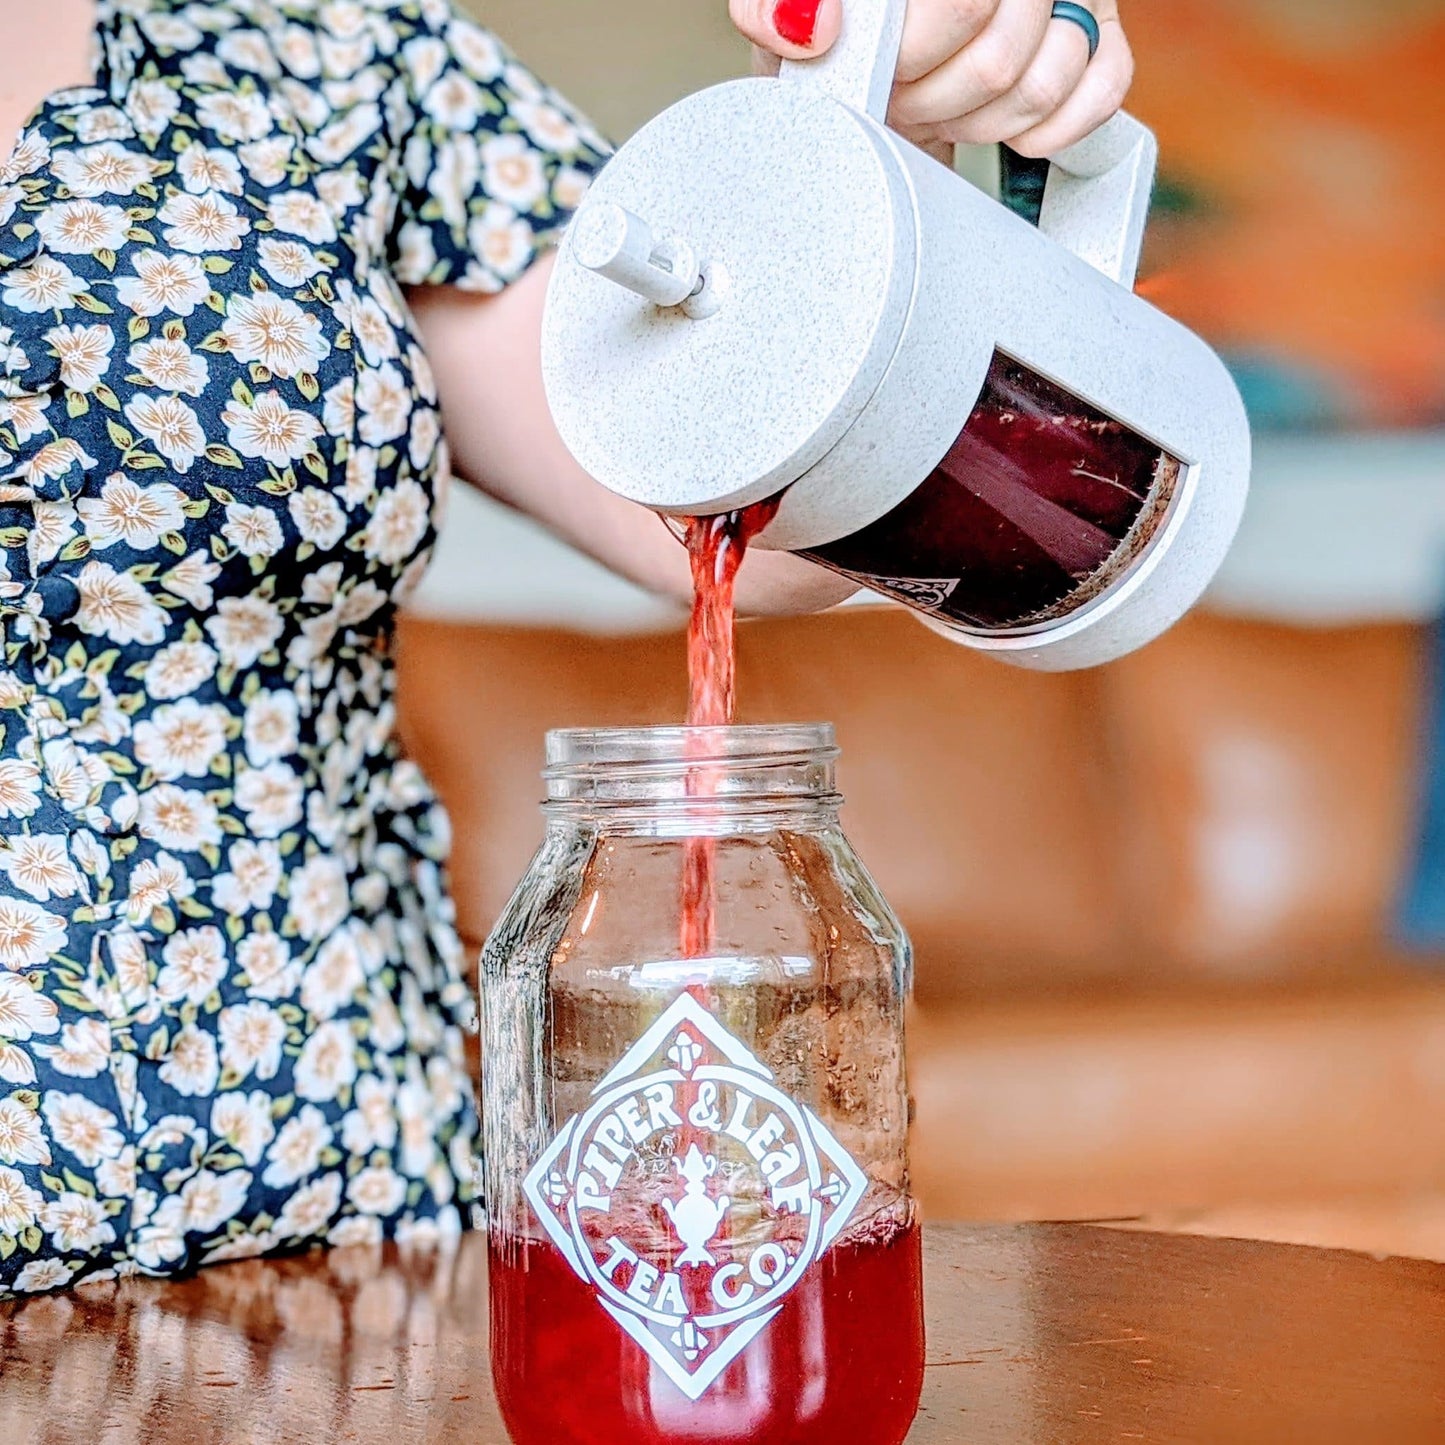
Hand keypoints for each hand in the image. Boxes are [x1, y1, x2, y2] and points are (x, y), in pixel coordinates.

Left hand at [731, 0, 1131, 157]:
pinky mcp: (1099, 40)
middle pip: (999, 56)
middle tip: (900, 104)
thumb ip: (776, 10)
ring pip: (1044, 82)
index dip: (913, 56)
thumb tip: (809, 25)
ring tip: (939, 114)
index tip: (879, 78)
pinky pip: (1101, 90)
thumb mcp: (786, 24)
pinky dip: (1047, 131)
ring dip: (980, 124)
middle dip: (935, 103)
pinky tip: (1001, 133)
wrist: (871, 72)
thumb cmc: (838, 42)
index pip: (960, 6)